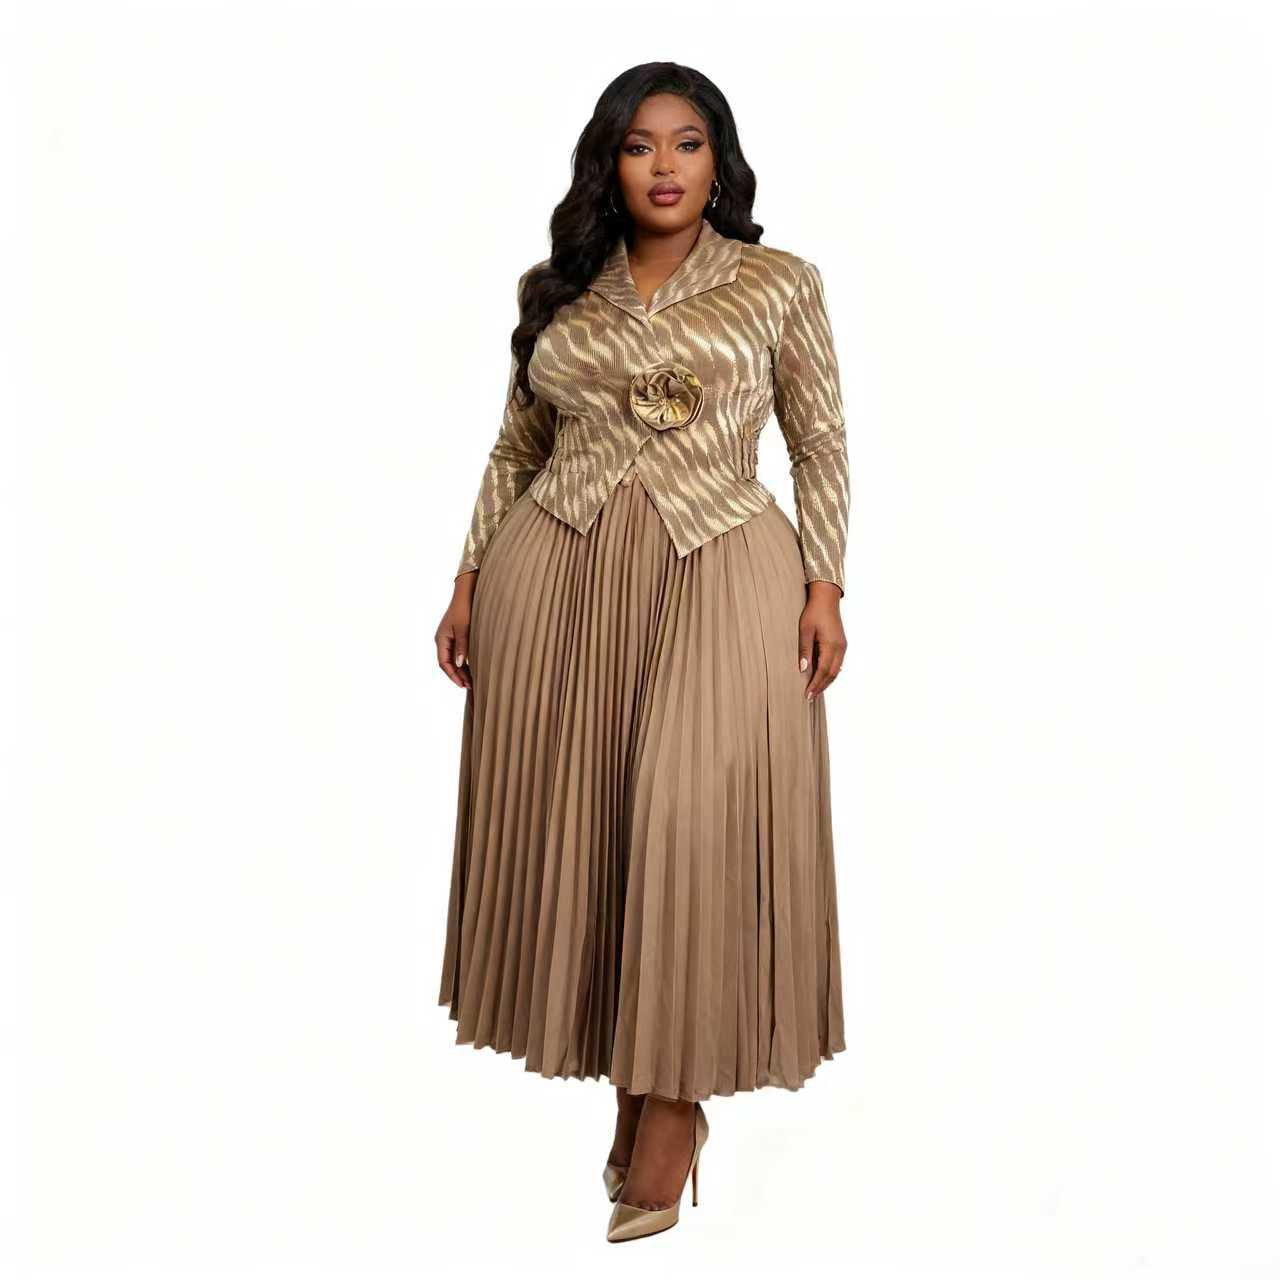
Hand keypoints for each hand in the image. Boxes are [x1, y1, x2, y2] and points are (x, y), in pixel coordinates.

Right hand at [435, 571, 476, 689]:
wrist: (467, 593)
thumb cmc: (464, 609)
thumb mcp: (464, 629)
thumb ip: (462, 646)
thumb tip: (459, 664)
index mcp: (441, 639)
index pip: (443, 663)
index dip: (452, 675)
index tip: (463, 684)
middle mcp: (443, 640)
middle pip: (448, 663)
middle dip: (458, 675)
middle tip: (470, 686)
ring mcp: (449, 638)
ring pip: (453, 659)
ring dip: (461, 670)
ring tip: (472, 681)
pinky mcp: (457, 635)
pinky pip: (458, 652)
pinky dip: (464, 661)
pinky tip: (473, 668)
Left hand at [798, 581, 845, 699]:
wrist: (826, 598)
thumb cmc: (813, 612)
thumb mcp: (804, 630)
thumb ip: (804, 650)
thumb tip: (803, 669)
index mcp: (831, 645)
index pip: (824, 671)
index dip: (816, 684)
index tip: (807, 694)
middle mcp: (840, 648)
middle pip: (832, 674)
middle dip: (821, 686)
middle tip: (809, 697)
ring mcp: (842, 646)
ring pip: (836, 670)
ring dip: (826, 681)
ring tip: (815, 690)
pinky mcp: (841, 644)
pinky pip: (837, 663)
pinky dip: (830, 673)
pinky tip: (822, 677)